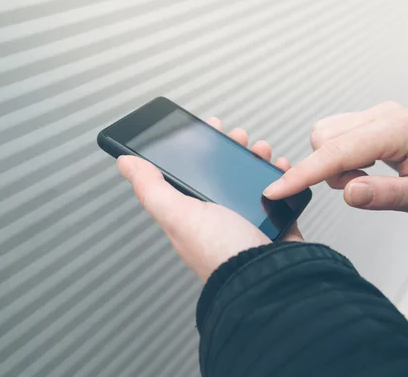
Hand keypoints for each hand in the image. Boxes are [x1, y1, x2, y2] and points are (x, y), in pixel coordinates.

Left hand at [117, 117, 301, 281]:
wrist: (270, 277)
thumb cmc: (223, 254)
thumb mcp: (179, 215)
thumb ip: (152, 189)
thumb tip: (125, 164)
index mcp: (193, 215)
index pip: (191, 173)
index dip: (199, 149)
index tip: (209, 129)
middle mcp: (220, 217)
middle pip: (224, 173)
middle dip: (232, 149)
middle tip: (240, 137)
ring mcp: (248, 220)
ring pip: (252, 179)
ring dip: (256, 159)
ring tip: (262, 150)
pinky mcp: (275, 223)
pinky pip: (278, 193)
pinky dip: (282, 178)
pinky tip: (281, 169)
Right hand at [263, 102, 407, 219]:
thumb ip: (387, 196)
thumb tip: (348, 192)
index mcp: (398, 130)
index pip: (339, 151)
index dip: (305, 173)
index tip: (276, 190)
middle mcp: (383, 115)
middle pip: (324, 136)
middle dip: (327, 169)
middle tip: (361, 188)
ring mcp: (375, 114)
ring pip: (325, 133)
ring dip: (332, 163)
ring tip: (365, 178)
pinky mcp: (369, 120)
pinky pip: (335, 134)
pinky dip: (338, 156)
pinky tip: (363, 167)